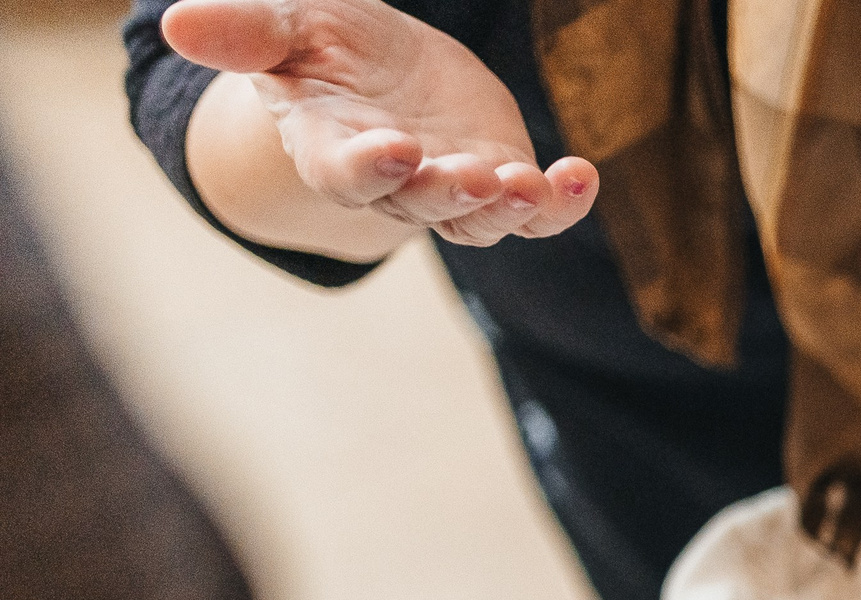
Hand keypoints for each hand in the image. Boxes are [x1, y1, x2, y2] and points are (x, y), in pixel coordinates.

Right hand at [165, 0, 596, 246]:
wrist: (380, 68)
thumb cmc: (323, 46)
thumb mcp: (286, 27)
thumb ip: (245, 33)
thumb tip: (178, 21)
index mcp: (333, 150)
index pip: (348, 174)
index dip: (371, 169)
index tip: (396, 148)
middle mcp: (395, 184)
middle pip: (422, 205)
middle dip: (449, 193)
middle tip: (475, 176)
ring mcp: (453, 190)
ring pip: (480, 219)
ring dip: (507, 206)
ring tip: (532, 183)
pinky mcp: (503, 183)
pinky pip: (538, 212)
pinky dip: (562, 201)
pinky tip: (583, 175)